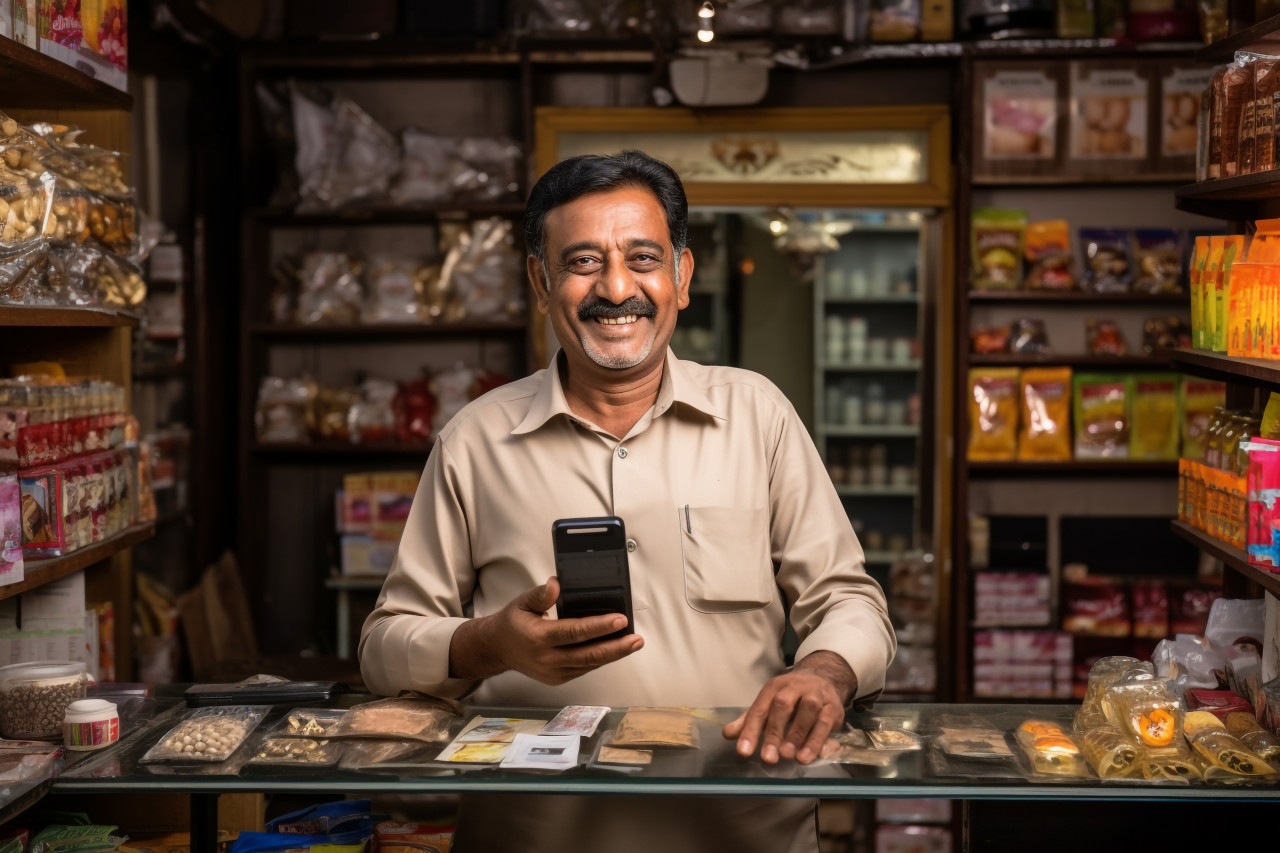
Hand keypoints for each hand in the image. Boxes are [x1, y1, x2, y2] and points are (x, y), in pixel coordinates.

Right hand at [449, 576, 643, 684]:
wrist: (497, 649)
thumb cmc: (513, 622)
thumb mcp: (522, 602)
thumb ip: (540, 594)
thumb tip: (556, 584)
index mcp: (538, 638)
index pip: (574, 632)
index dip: (599, 626)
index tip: (620, 619)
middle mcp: (547, 659)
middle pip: (588, 655)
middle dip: (616, 647)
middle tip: (637, 639)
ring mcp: (553, 672)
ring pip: (589, 664)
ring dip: (613, 654)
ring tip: (633, 643)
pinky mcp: (558, 679)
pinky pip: (584, 668)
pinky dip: (601, 659)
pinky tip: (615, 649)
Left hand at [722, 651, 856, 764]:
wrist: (823, 678)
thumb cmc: (791, 696)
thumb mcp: (769, 704)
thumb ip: (750, 720)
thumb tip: (727, 734)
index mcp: (774, 688)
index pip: (759, 709)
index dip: (750, 731)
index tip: (744, 752)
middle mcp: (793, 687)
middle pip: (782, 706)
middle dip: (775, 732)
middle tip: (768, 758)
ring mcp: (815, 694)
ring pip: (808, 710)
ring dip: (798, 734)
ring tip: (790, 757)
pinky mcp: (833, 706)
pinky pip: (826, 721)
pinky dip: (818, 739)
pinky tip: (809, 756)